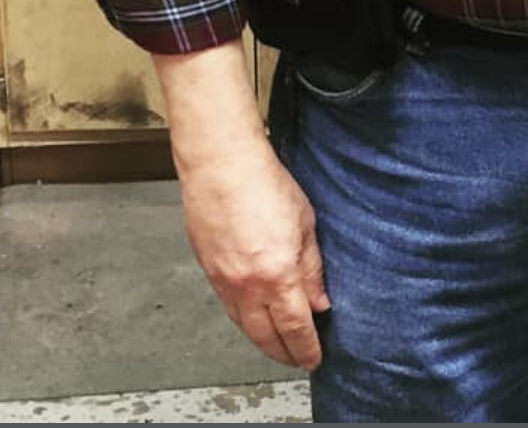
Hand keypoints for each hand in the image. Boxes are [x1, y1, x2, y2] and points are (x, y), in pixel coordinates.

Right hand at [176, 132, 330, 369]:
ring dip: (263, 340)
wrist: (221, 167)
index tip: (314, 358)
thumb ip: (312, 268)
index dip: (306, 348)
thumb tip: (319, 301)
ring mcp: (224, 282)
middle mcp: (248, 286)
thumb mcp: (305, 223)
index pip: (295, 327)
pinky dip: (244, 319)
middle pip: (266, 337)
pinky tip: (254, 316)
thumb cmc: (264, 184)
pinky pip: (228, 307)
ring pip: (244, 326)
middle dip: (283, 353)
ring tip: (278, 344)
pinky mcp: (209, 272)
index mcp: (278, 274)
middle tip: (298, 359)